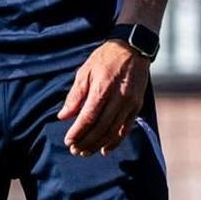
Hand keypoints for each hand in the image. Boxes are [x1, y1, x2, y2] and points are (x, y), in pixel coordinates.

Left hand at [57, 40, 149, 156]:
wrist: (133, 48)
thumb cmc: (106, 58)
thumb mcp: (85, 70)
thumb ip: (75, 95)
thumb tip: (63, 116)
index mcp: (102, 87)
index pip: (88, 117)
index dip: (77, 132)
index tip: (68, 141)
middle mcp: (118, 97)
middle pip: (101, 127)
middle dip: (86, 142)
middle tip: (75, 150)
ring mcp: (130, 103)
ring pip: (113, 131)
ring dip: (98, 144)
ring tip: (86, 151)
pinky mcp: (137, 105)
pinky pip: (126, 128)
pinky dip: (115, 141)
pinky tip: (105, 149)